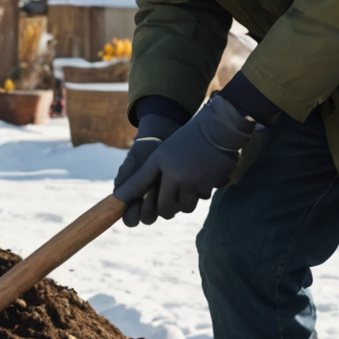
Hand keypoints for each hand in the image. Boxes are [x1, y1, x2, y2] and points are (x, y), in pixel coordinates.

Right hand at [113, 114, 184, 226]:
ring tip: (166, 180)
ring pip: (166, 213)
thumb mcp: (135, 159)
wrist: (166, 140)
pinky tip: (179, 180)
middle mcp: (148, 203)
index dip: (131, 215)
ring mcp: (165, 200)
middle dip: (149, 207)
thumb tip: (117, 194)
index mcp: (133, 198)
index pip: (130, 218)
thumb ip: (126, 175)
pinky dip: (180, 194)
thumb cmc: (146, 151)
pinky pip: (182, 204)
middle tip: (152, 188)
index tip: (135, 201)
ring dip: (166, 200)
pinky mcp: (180, 196)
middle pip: (147, 219)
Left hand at [117, 95, 257, 223]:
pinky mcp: (213, 184)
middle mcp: (179, 177)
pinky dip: (201, 191)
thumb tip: (122, 195)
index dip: (145, 206)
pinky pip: (203, 197)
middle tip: (168, 203)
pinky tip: (201, 177)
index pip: (148, 194)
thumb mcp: (161, 155)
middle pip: (167, 209)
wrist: (216, 129)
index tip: (141, 210)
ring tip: (185, 188)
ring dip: (185, 201)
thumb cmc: (184, 141)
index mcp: (163, 168)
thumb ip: (145, 176)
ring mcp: (197, 182)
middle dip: (167, 208)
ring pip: (186, 207)